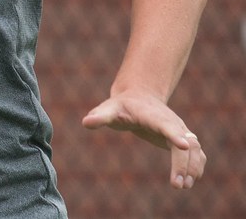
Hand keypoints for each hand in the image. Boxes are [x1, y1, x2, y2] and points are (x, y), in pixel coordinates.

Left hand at [82, 89, 205, 188]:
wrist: (139, 97)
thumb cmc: (121, 106)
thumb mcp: (108, 109)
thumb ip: (99, 116)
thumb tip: (86, 123)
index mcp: (153, 115)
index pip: (166, 124)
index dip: (175, 134)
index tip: (183, 146)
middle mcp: (172, 122)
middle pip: (184, 142)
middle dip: (183, 163)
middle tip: (176, 185)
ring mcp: (180, 130)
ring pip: (194, 149)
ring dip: (192, 168)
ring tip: (183, 186)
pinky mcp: (184, 138)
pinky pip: (197, 153)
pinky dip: (197, 166)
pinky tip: (190, 181)